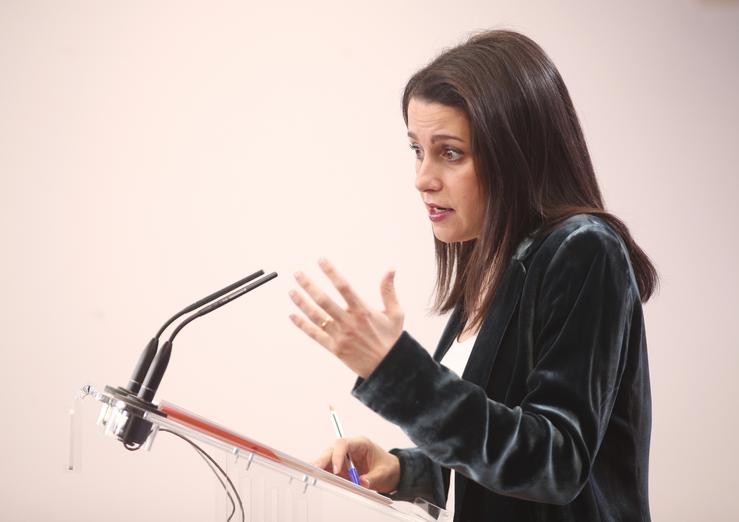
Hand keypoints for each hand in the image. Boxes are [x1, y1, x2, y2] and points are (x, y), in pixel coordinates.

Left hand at [288, 258, 403, 378]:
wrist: (388, 367)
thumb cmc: (391, 339)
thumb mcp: (395, 314)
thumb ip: (388, 291)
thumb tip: (390, 270)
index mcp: (363, 311)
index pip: (344, 287)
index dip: (331, 272)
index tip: (321, 260)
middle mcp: (349, 322)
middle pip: (324, 300)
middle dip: (309, 285)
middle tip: (297, 273)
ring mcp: (340, 336)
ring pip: (316, 316)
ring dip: (302, 303)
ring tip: (291, 291)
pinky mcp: (334, 348)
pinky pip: (315, 334)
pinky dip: (302, 325)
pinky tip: (292, 315)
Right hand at [314, 436, 400, 492]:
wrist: (392, 472)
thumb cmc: (388, 468)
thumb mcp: (383, 474)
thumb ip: (372, 478)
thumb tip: (361, 483)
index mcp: (361, 444)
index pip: (344, 444)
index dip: (338, 455)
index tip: (337, 470)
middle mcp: (350, 449)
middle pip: (332, 451)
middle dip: (323, 460)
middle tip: (316, 470)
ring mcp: (345, 458)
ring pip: (328, 459)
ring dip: (321, 467)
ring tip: (313, 475)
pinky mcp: (342, 468)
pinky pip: (330, 469)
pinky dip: (324, 473)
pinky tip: (318, 477)